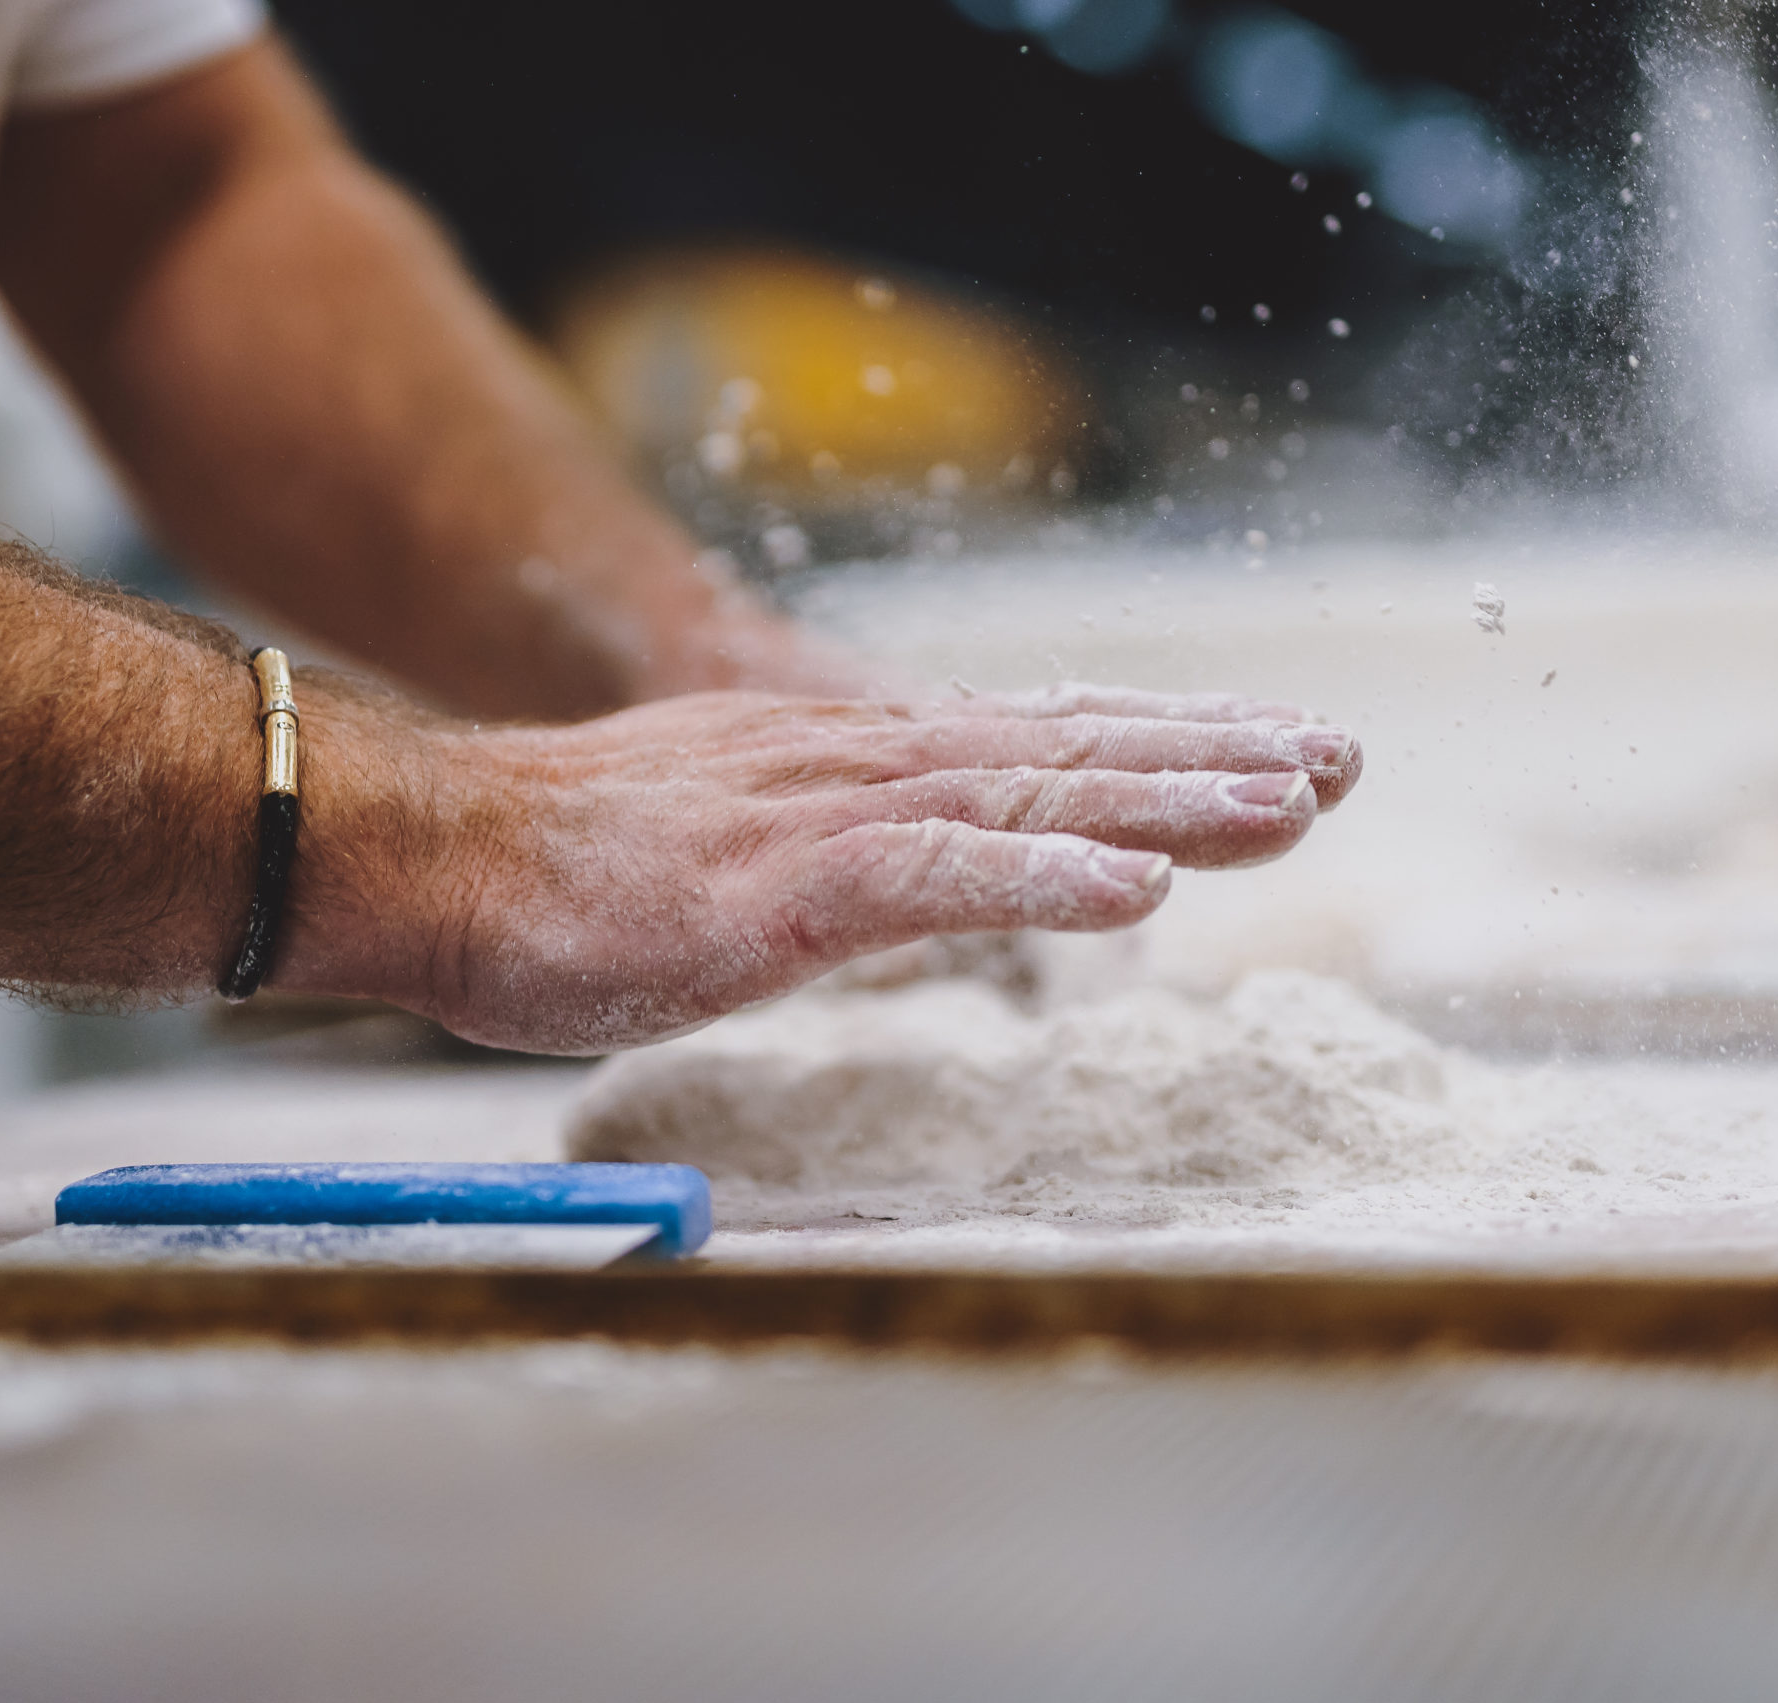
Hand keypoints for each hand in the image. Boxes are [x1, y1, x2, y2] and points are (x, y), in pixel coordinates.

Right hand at [282, 685, 1358, 1053]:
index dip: (1169, 741)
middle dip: (1215, 755)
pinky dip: (1042, 875)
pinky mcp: (785, 883)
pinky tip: (1136, 889)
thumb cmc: (574, 869)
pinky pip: (936, 875)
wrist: (436, 849)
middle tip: (1342, 759)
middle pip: (1073, 750)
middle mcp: (872, 763)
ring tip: (1291, 802)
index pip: (1049, 739)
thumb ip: (847, 851)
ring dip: (1169, 798)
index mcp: (867, 762)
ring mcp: (833, 815)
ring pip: (1034, 793)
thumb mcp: (744, 844)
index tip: (1279, 750)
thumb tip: (922, 876)